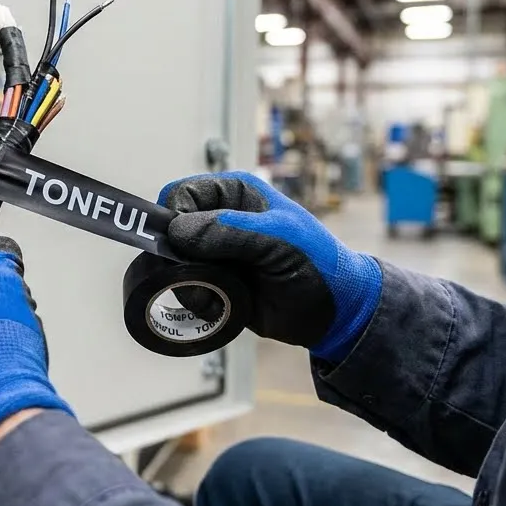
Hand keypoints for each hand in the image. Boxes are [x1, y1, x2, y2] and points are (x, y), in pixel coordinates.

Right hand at [159, 172, 381, 360]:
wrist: (334, 313)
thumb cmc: (317, 264)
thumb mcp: (277, 240)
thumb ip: (229, 231)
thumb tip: (179, 230)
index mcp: (235, 194)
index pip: (182, 193)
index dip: (173, 216)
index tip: (181, 244)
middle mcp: (221, 219)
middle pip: (171, 229)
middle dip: (177, 255)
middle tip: (198, 274)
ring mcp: (217, 252)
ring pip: (174, 261)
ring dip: (186, 281)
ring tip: (214, 294)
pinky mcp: (216, 281)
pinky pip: (186, 287)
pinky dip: (195, 298)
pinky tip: (219, 304)